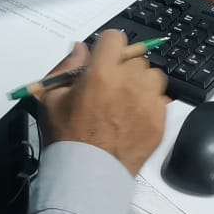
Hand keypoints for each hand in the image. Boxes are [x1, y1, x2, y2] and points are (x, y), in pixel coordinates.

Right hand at [38, 30, 168, 176]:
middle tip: (110, 86)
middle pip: (134, 57)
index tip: (102, 60)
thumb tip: (81, 49)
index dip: (107, 47)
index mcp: (102, 73)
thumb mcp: (51, 98)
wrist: (87, 175)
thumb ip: (67, 67)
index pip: (115, 38)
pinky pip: (161, 99)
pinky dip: (150, 103)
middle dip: (123, 67)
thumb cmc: (66, 137)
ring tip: (126, 100)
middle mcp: (129, 83)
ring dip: (141, 82)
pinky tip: (134, 116)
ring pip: (152, 75)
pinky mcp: (160, 120)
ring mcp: (148, 102)